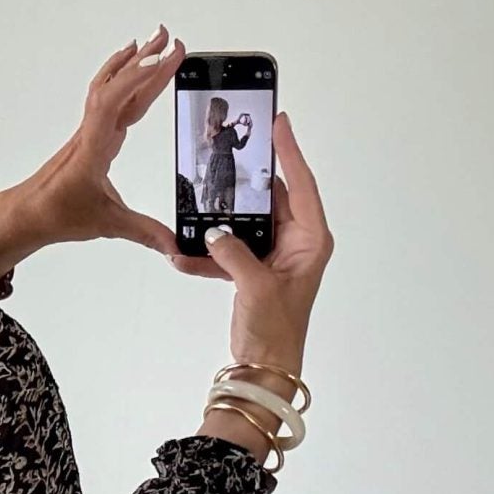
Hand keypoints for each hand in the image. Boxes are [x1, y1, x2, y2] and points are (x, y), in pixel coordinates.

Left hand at [0, 27, 186, 273]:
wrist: (27, 214)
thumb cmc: (58, 215)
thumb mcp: (106, 224)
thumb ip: (144, 232)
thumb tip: (174, 247)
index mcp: (95, 148)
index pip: (117, 102)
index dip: (140, 78)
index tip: (166, 58)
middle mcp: (91, 132)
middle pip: (118, 86)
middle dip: (146, 61)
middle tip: (171, 38)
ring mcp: (90, 130)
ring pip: (111, 87)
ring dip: (132, 63)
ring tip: (155, 40)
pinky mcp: (91, 135)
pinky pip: (107, 97)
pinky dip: (121, 78)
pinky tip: (130, 67)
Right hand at [174, 111, 331, 375]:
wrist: (264, 370)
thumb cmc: (276, 332)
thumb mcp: (256, 287)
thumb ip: (233, 253)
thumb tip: (213, 232)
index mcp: (310, 241)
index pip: (301, 185)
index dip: (289, 153)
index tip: (279, 122)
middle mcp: (295, 244)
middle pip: (270, 199)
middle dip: (245, 183)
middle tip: (229, 151)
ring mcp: (272, 257)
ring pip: (244, 224)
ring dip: (218, 222)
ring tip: (197, 205)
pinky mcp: (251, 272)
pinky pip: (227, 251)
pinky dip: (206, 254)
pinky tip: (183, 253)